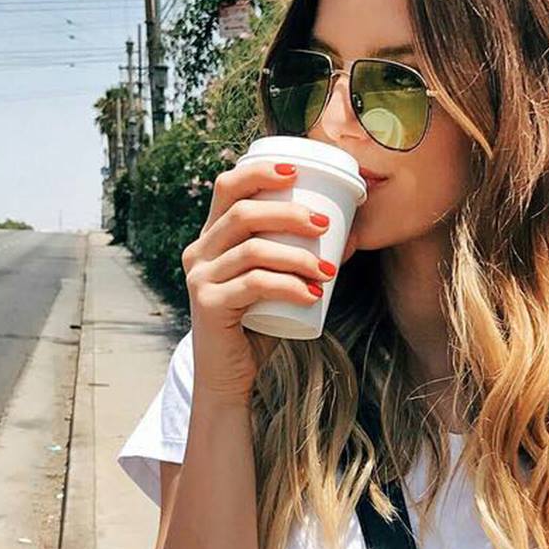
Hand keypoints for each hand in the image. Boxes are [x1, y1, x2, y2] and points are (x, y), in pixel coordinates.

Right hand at [182, 162, 337, 406]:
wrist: (230, 376)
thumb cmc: (257, 326)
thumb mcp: (276, 285)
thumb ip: (299, 259)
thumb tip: (349, 236)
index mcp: (211, 238)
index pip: (227, 187)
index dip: (259, 171)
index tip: (296, 171)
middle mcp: (199, 252)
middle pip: (244, 213)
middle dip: (290, 213)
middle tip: (325, 226)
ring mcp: (200, 278)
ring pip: (254, 250)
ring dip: (298, 256)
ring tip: (327, 270)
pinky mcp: (208, 304)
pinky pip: (254, 284)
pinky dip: (289, 287)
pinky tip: (313, 296)